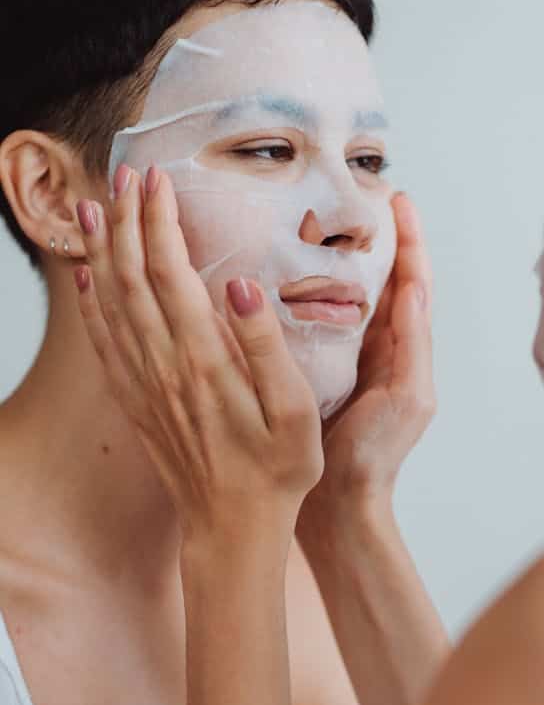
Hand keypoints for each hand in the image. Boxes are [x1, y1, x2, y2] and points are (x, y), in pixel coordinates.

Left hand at [74, 166, 323, 541]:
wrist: (233, 530)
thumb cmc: (278, 471)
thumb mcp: (296, 410)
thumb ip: (266, 344)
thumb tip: (239, 285)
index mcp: (204, 359)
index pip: (171, 272)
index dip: (160, 220)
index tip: (158, 178)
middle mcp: (165, 367)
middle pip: (132, 277)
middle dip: (127, 219)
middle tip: (125, 174)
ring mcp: (145, 386)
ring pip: (110, 305)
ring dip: (102, 252)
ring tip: (96, 208)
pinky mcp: (138, 404)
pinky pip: (103, 343)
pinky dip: (91, 304)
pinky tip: (87, 280)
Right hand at [306, 192, 434, 507]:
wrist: (337, 506)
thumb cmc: (376, 457)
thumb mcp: (407, 398)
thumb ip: (412, 344)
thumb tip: (415, 286)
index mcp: (405, 350)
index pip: (412, 281)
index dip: (409, 239)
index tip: (398, 198)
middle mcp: (378, 348)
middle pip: (379, 279)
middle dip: (373, 237)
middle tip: (355, 195)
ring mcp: (346, 359)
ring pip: (345, 296)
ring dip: (338, 258)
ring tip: (319, 219)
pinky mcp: (315, 370)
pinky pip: (313, 321)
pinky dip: (307, 293)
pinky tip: (285, 271)